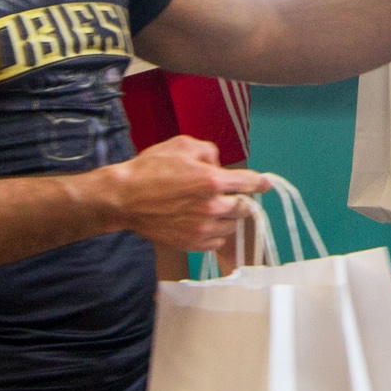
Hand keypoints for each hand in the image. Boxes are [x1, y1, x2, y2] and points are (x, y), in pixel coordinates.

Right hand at [105, 136, 270, 251]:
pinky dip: (216, 233)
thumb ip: (208, 151)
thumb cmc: (151, 168)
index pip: (250, 183)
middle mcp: (213, 206)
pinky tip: (204, 224)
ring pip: (232, 226)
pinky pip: (217, 242)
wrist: (124, 198)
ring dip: (228, 217)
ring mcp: (203, 228)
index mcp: (213, 180)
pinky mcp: (192, 244)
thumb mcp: (182, 146)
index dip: (260, 183)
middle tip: (229, 196)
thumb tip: (218, 164)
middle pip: (244, 207)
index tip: (265, 184)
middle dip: (240, 200)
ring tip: (214, 210)